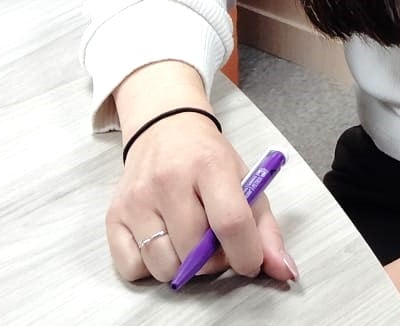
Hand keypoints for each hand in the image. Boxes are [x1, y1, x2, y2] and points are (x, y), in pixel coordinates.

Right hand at [103, 63, 296, 286]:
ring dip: (182, 267)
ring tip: (187, 240)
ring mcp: (137, 199)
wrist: (163, 127)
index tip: (249, 261)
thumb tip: (285, 272)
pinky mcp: (114, 215)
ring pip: (165, 267)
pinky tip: (162, 242)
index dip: (246, 254)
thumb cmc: (207, 159)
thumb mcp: (244, 181)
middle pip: (196, 252)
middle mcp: (168, 180)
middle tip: (214, 242)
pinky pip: (132, 268)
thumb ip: (266, 229)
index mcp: (209, 165)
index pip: (231, 222)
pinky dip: (150, 267)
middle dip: (213, 260)